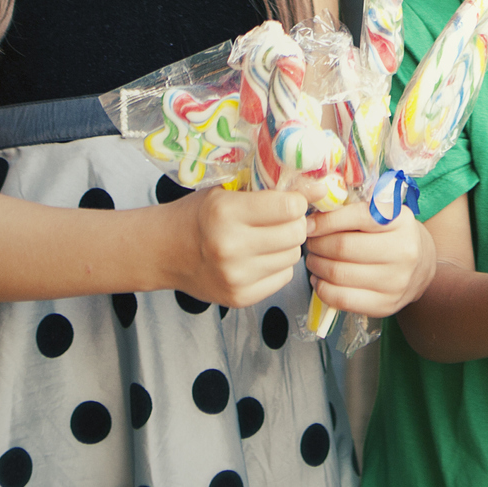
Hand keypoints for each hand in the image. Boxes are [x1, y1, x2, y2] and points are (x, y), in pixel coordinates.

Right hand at [169, 187, 309, 308]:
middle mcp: (230, 247)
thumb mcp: (229, 191)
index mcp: (226, 213)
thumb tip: (323, 188)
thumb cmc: (199, 215)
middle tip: (278, 220)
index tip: (288, 200)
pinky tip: (257, 258)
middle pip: (296, 233)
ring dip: (286, 245)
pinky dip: (277, 266)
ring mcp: (235, 277)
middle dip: (294, 223)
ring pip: (293, 256)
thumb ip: (273, 189)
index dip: (296, 201)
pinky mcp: (239, 298)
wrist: (164, 251)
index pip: (290, 207)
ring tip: (264, 239)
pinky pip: (283, 278)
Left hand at [304, 201, 435, 317]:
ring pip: (338, 274)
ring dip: (316, 265)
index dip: (326, 220)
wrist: (422, 267)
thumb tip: (313, 216)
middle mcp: (403, 251)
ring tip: (314, 259)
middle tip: (310, 243)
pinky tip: (320, 280)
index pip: (357, 217)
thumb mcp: (384, 215)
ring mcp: (395, 282)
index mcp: (402, 221)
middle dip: (317, 244)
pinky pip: (341, 299)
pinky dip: (322, 288)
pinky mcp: (385, 305)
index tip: (309, 224)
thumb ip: (355, 210)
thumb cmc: (394, 235)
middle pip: (343, 247)